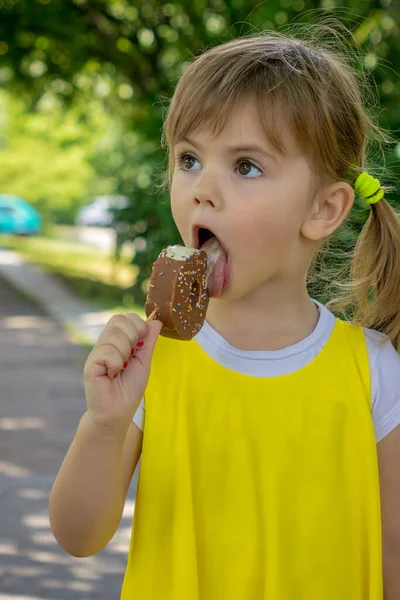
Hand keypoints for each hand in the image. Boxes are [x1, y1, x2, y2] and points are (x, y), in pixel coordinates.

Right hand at [83, 313, 161, 431]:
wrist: (118, 412)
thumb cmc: (129, 389)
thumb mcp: (144, 361)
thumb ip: (149, 341)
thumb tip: (156, 320)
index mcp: (118, 341)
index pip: (124, 317)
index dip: (137, 325)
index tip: (141, 344)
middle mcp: (105, 343)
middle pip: (117, 319)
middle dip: (133, 336)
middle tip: (130, 356)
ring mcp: (97, 352)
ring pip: (113, 334)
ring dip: (125, 353)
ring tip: (121, 368)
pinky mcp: (90, 364)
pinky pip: (107, 351)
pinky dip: (116, 364)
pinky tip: (112, 375)